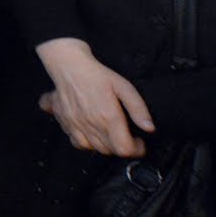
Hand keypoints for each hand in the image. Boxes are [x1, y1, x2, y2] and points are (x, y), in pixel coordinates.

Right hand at [36, 37, 153, 157]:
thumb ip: (138, 109)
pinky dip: (87, 144)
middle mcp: (91, 124)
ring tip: (111, 134)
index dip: (136, 149)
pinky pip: (78, 143)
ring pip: (95, 149)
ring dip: (106, 146)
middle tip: (127, 136)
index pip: (124, 148)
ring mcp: (77, 125)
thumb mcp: (124, 87)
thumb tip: (149, 127)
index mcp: (108, 117)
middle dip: (122, 146)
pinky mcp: (66, 123)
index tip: (139, 143)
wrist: (69, 66)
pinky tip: (93, 134)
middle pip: (111, 150)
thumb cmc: (96, 75)